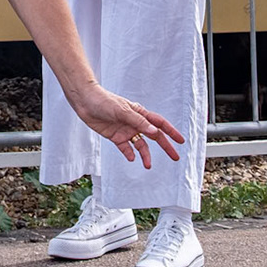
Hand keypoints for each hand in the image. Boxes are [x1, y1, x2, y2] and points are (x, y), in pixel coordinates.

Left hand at [66, 85, 184, 167]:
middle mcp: (135, 123)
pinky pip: (125, 148)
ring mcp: (126, 130)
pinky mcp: (115, 136)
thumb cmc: (104, 101)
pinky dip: (129, 154)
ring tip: (148, 165)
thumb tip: (154, 131)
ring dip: (145, 155)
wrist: (85, 102)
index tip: (181, 141)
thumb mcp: (122, 111)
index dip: (171, 132)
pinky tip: (132, 159)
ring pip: (140, 145)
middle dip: (165, 147)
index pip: (160, 123)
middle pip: (154, 136)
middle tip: (175, 157)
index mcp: (140, 114)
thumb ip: (138, 122)